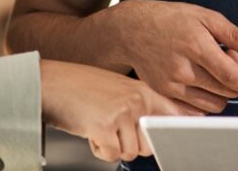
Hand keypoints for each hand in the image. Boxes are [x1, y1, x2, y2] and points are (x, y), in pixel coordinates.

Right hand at [39, 60, 196, 161]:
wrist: (49, 82)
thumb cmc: (79, 86)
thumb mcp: (116, 88)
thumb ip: (139, 105)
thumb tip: (160, 128)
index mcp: (142, 90)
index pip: (174, 113)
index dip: (179, 129)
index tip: (187, 137)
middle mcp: (136, 100)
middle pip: (150, 143)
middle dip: (132, 145)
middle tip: (114, 131)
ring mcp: (122, 112)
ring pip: (131, 152)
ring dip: (112, 147)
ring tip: (98, 126)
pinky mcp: (105, 126)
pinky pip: (112, 155)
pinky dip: (99, 150)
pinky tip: (90, 131)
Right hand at [112, 0, 237, 112]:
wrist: (130, 30)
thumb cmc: (170, 18)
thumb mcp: (204, 16)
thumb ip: (234, 34)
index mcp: (197, 47)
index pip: (235, 76)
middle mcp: (184, 71)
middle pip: (229, 91)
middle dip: (237, 77)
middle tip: (226, 54)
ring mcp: (173, 86)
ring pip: (216, 102)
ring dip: (224, 89)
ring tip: (210, 64)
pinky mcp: (165, 94)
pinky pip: (198, 107)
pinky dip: (208, 96)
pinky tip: (200, 76)